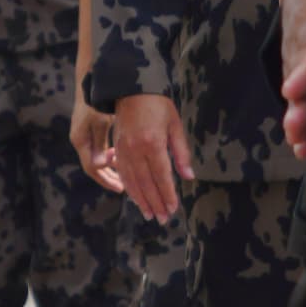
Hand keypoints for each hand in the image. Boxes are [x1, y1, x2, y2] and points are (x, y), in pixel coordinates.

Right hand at [70, 101, 126, 194]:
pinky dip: (108, 156)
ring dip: (109, 168)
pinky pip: (98, 149)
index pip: (92, 168)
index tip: (122, 187)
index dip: (106, 179)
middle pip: (92, 166)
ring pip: (96, 158)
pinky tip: (120, 156)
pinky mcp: (89, 128)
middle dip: (108, 178)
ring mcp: (83, 134)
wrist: (91, 76)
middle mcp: (80, 139)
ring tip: (124, 176)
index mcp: (81, 139)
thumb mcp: (100, 120)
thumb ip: (100, 143)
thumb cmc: (98, 97)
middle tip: (123, 188)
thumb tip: (99, 165)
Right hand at [108, 92, 193, 223]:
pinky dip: (129, 188)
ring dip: (141, 200)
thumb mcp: (175, 125)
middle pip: (146, 183)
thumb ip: (181, 153)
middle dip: (155, 203)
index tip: (173, 208)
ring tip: (149, 214)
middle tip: (162, 219)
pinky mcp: (116, 148)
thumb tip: (188, 177)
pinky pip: (122, 173)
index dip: (168, 195)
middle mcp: (135, 149)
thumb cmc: (157, 104)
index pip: (161, 177)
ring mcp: (123, 150)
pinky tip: (134, 197)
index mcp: (152, 143)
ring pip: (132, 181)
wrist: (130, 87)